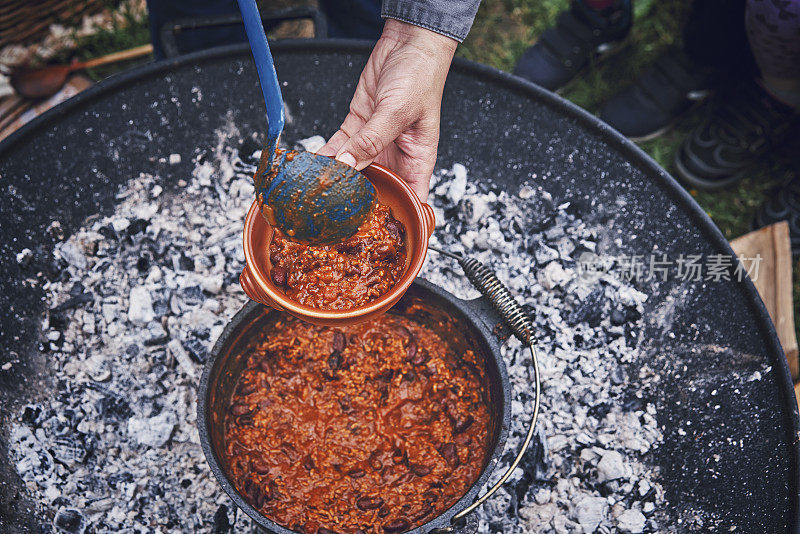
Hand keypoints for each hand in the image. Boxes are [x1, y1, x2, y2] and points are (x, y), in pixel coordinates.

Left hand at [317, 19, 457, 201]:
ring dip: (338, 176)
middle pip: (378, 186)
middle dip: (359, 199)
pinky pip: (341, 146)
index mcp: (418, 158)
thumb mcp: (397, 112)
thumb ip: (372, 141)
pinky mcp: (358, 125)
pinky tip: (315, 164)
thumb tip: (349, 166)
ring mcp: (376, 140)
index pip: (413, 197)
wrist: (408, 43)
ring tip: (319, 188)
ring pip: (354, 167)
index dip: (401, 216)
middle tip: (337, 211)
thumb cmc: (421, 76)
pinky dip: (328, 154)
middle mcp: (397, 154)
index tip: (381, 229)